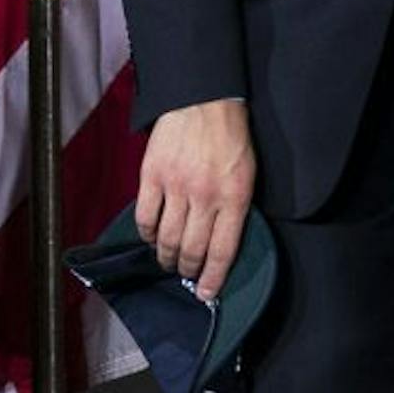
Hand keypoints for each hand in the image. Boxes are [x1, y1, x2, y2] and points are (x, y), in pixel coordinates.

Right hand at [134, 98, 257, 301]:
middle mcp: (205, 197)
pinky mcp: (152, 174)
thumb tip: (220, 240)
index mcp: (234, 198)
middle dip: (187, 268)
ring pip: (167, 237)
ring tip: (165, 260)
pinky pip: (146, 215)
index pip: (222, 251)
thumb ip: (235, 207)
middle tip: (184, 272)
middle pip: (192, 248)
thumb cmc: (231, 137)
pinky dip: (146, 232)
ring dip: (165, 255)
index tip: (205, 293)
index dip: (213, 278)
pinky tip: (150, 236)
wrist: (203, 99)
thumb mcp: (247, 175)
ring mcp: (176, 186)